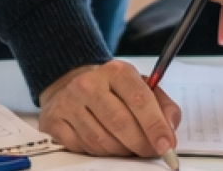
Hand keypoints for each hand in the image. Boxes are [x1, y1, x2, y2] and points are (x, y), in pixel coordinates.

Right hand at [36, 60, 183, 157]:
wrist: (69, 82)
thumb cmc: (111, 89)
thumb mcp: (140, 86)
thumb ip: (162, 106)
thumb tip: (169, 130)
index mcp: (116, 71)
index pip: (140, 100)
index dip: (155, 126)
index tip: (167, 145)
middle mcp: (89, 84)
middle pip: (120, 123)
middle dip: (140, 144)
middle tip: (150, 151)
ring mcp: (68, 102)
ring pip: (101, 140)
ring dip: (120, 150)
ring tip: (126, 145)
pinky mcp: (53, 121)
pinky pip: (82, 147)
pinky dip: (97, 152)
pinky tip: (102, 141)